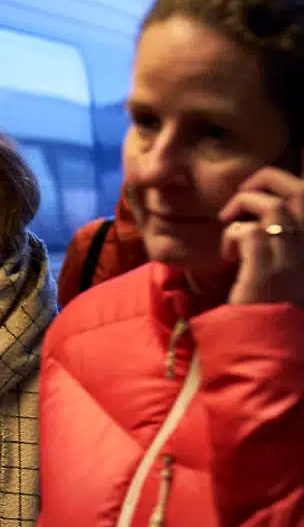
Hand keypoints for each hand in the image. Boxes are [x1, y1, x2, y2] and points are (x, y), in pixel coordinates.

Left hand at [217, 167, 303, 307]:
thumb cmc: (270, 311)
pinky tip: (230, 256)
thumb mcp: (284, 272)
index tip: (260, 196)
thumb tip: (258, 223)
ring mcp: (292, 257)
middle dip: (266, 179)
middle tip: (239, 196)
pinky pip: (248, 232)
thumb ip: (279, 246)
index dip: (289, 186)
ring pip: (272, 206)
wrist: (269, 347)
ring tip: (229, 226)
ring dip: (243, 206)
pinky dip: (232, 236)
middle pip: (301, 190)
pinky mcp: (266, 270)